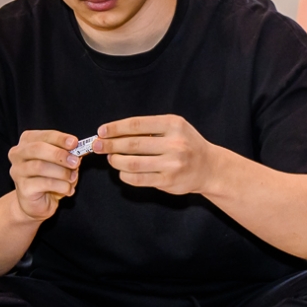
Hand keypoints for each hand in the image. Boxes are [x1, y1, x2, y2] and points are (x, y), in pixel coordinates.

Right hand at [7, 129, 80, 221]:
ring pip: (40, 167)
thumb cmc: (50, 177)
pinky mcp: (23, 188)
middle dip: (59, 154)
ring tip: (73, 178)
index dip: (59, 138)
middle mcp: (18, 154)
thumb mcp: (61, 162)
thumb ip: (68, 153)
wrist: (37, 202)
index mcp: (27, 142)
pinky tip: (68, 189)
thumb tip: (81, 148)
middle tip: (76, 162)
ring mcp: (17, 171)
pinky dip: (61, 186)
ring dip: (62, 172)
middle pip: (37, 148)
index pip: (43, 136)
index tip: (74, 143)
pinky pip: (44, 184)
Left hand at [93, 115, 224, 195]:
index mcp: (174, 125)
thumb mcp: (174, 128)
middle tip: (97, 146)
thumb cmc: (186, 144)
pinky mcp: (169, 181)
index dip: (115, 128)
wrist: (209, 167)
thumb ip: (149, 128)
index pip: (137, 125)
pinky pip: (138, 179)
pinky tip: (123, 171)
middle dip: (110, 145)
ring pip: (133, 163)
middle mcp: (175, 144)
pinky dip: (125, 175)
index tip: (101, 131)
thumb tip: (112, 134)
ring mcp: (173, 164)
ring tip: (111, 158)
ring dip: (116, 161)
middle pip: (132, 144)